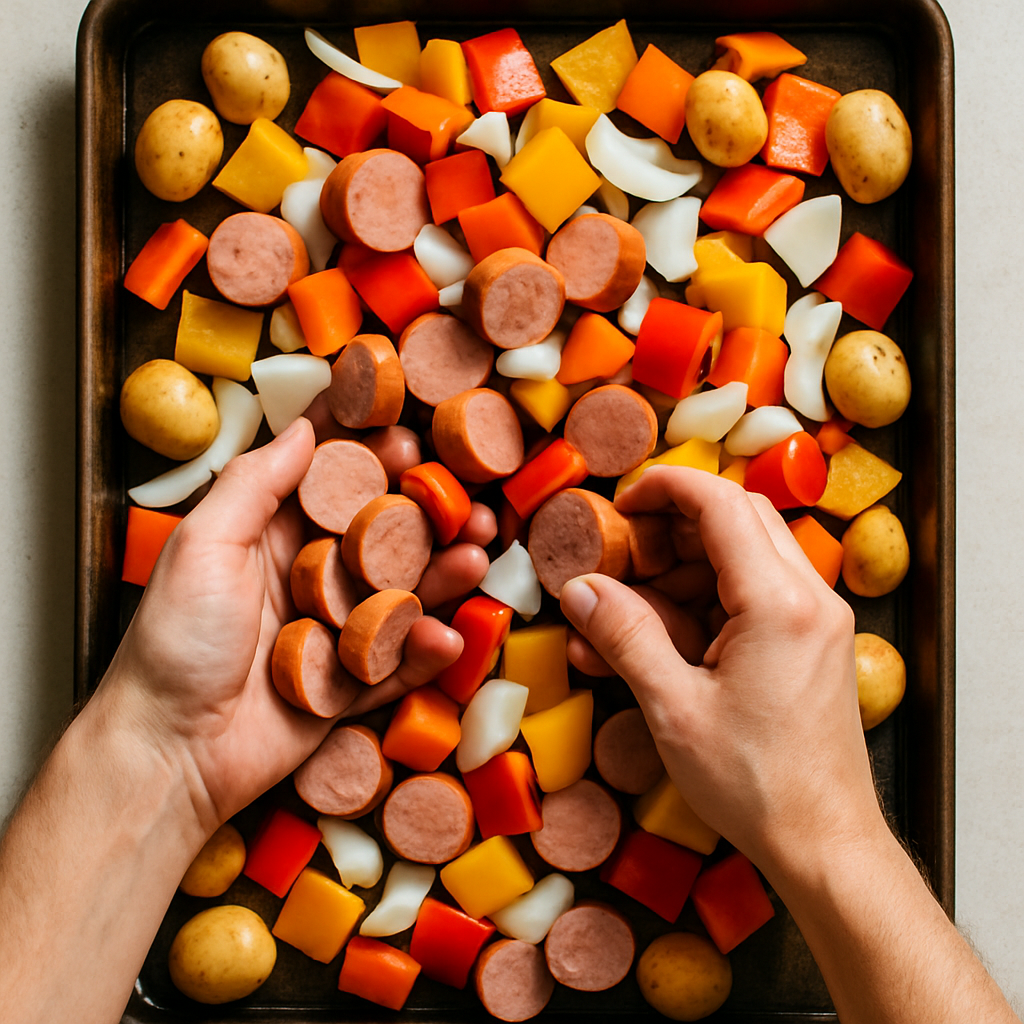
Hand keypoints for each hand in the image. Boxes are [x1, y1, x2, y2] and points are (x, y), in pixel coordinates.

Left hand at [96, 418, 464, 834]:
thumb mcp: (203, 546)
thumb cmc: (172, 644)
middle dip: (427, 511)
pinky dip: (425, 652)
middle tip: (467, 496)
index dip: (368, 451)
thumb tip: (303, 427)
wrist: (168, 753)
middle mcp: (307, 576)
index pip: (328, 478)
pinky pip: (397, 663)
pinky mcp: (347, 684)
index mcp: (268, 534)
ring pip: (402, 594)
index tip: (410, 426)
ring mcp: (332, 631)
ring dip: (443, 574)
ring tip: (478, 554)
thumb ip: (255, 485)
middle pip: (380, 533)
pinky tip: (447, 637)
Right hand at [559, 465, 880, 877]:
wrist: (826, 845)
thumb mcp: (673, 709)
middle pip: (737, 519)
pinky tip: (658, 639)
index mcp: (779, 604)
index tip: (620, 504)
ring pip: (744, 555)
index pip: (721, 504)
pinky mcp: (810, 643)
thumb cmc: (757, 786)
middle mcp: (809, 599)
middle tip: (622, 553)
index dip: (664, 488)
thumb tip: (580, 590)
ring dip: (684, 569)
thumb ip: (625, 636)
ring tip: (627, 610)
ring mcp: (816, 620)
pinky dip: (704, 603)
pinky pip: (753, 595)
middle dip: (673, 525)